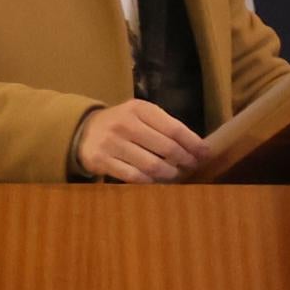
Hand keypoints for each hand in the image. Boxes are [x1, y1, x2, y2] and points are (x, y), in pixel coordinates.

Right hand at [72, 100, 205, 182]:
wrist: (84, 131)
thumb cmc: (123, 124)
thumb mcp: (142, 115)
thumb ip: (166, 127)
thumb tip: (199, 148)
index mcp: (139, 109)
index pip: (175, 129)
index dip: (193, 144)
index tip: (205, 154)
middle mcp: (125, 124)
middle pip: (167, 148)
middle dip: (184, 160)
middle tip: (191, 166)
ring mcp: (111, 143)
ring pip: (152, 165)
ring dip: (169, 173)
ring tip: (175, 174)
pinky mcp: (101, 160)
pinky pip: (134, 176)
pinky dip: (149, 181)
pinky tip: (156, 180)